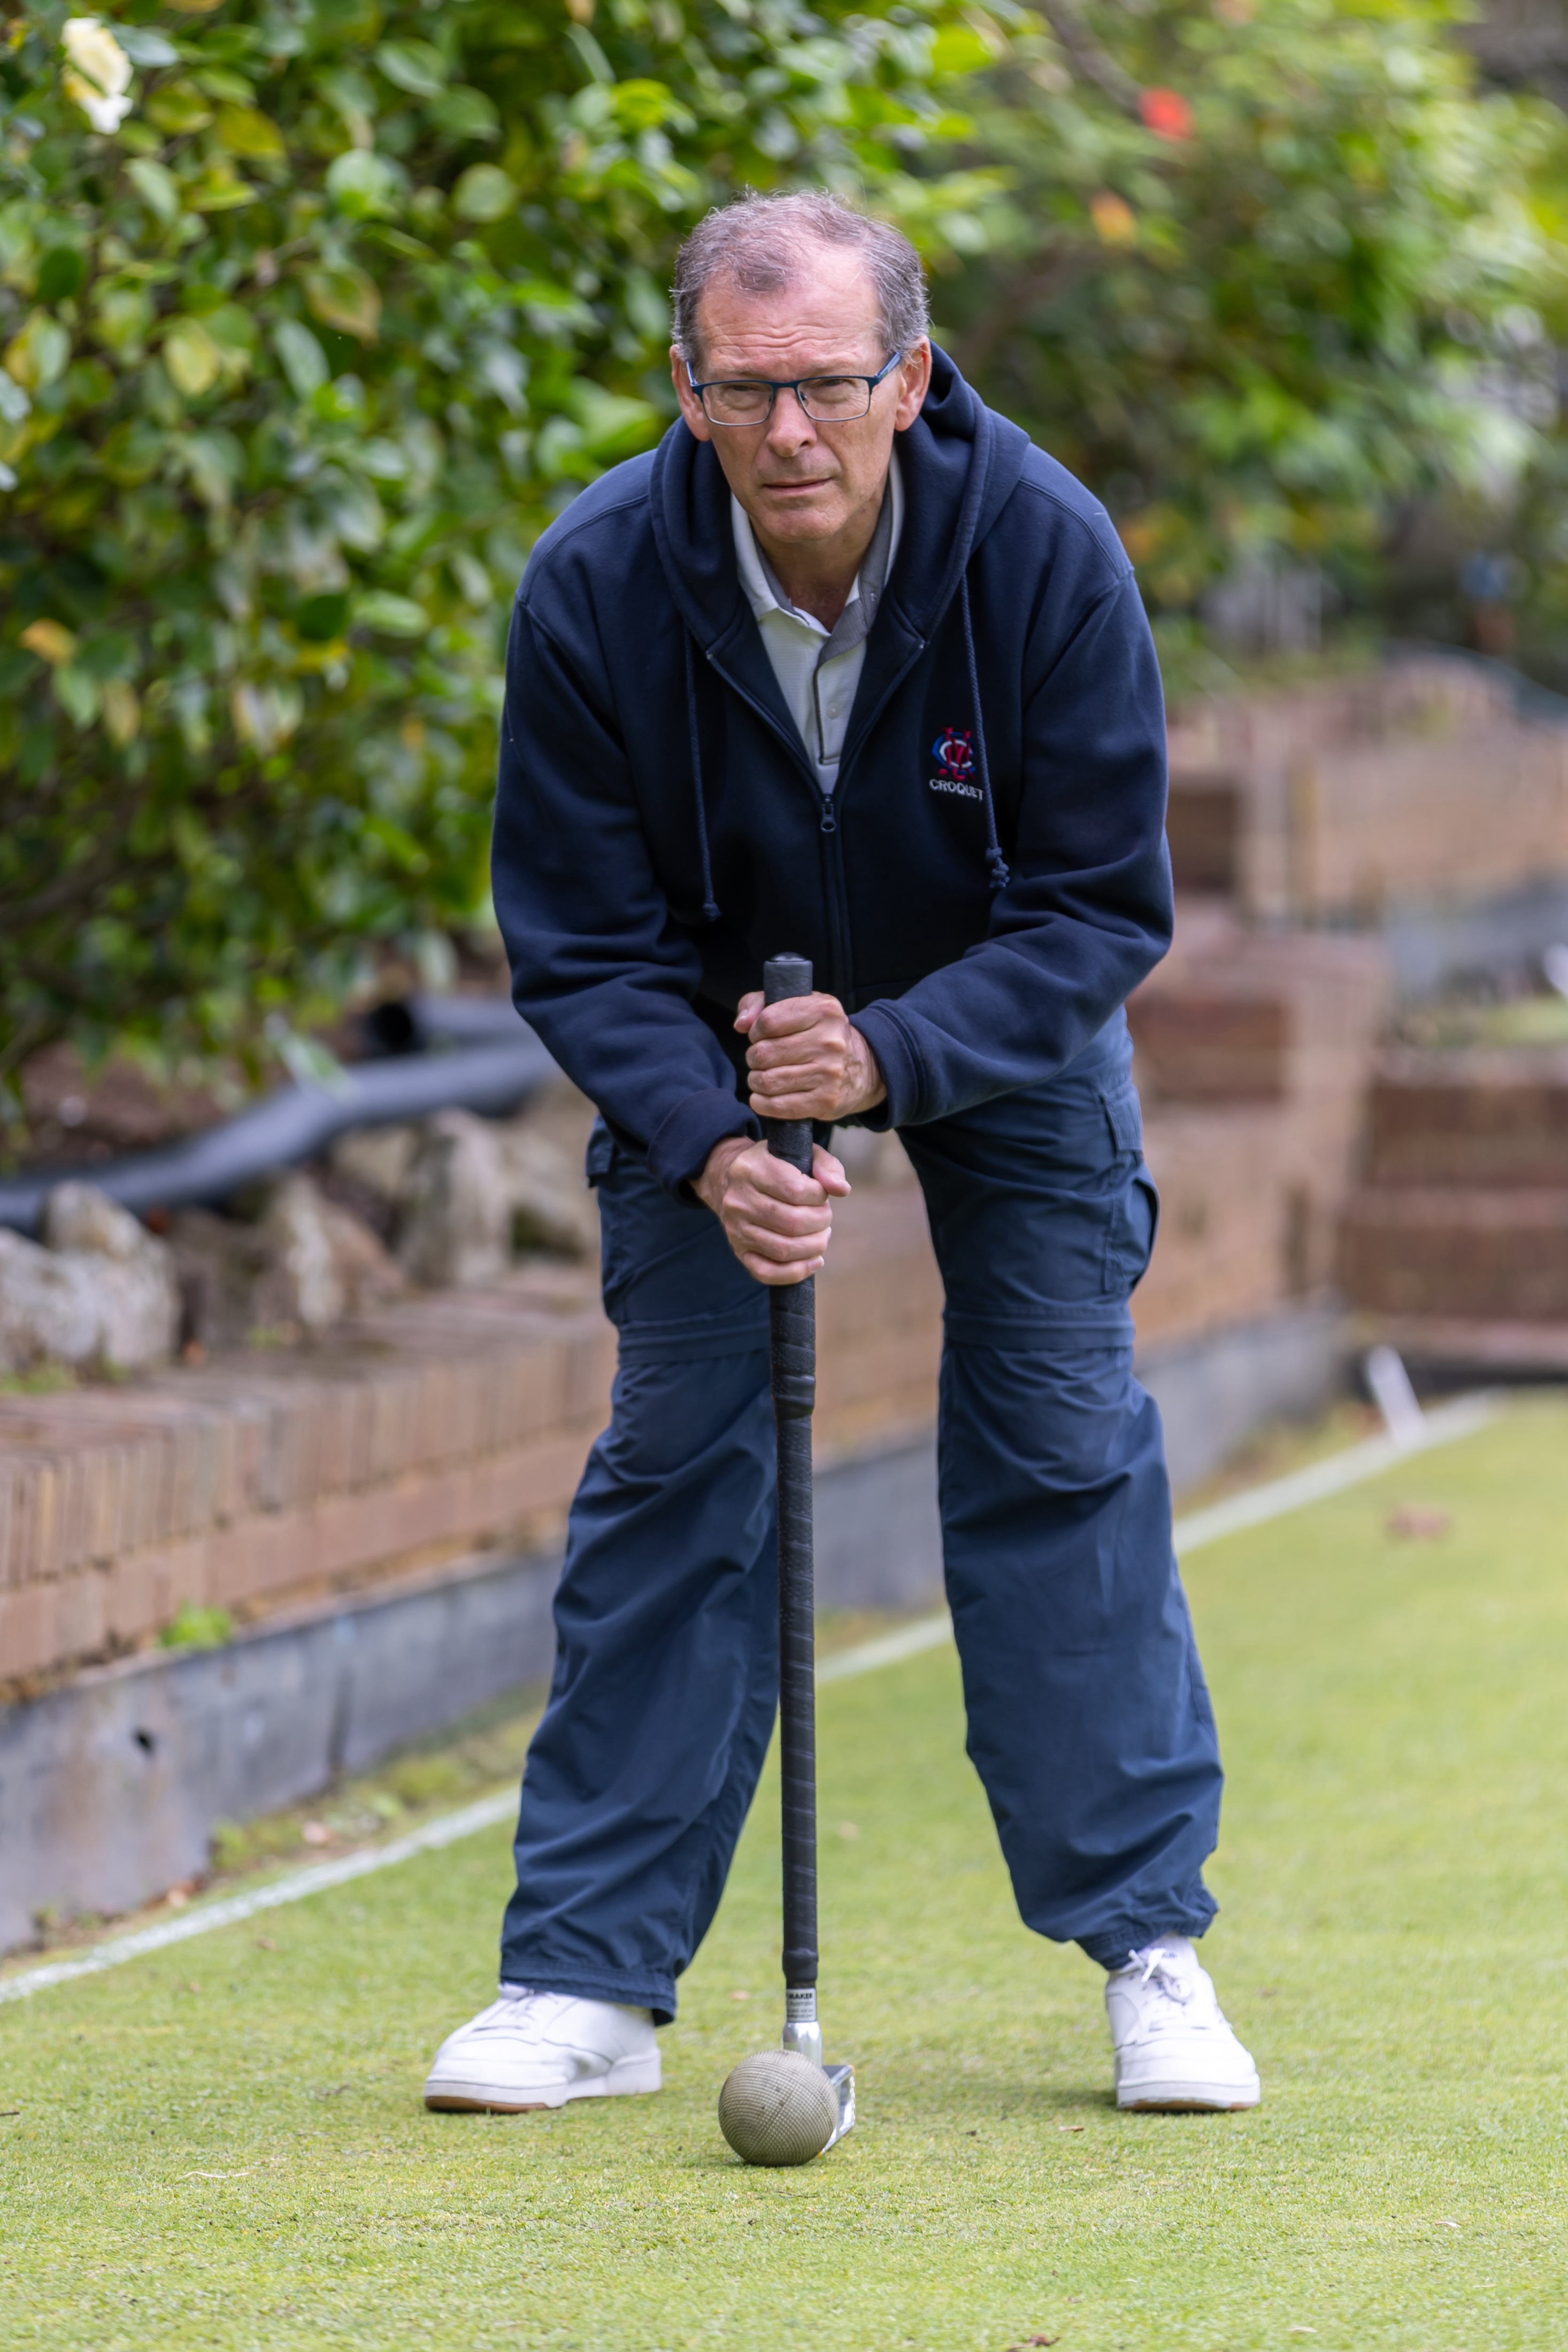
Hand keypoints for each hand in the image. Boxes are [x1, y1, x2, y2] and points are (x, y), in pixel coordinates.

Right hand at [694, 1135, 850, 1285]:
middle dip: (820, 1223)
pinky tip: (814, 1261)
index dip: (819, 1197)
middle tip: (825, 1218)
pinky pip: (766, 1273)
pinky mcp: (739, 1251)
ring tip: (821, 1236)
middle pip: (792, 1223)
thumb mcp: (801, 1154)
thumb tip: (841, 1189)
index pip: (795, 1190)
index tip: (821, 1195)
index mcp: (752, 1169)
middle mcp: (739, 1200)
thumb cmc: (776, 1167)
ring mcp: (736, 1229)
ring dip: (814, 1247)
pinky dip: (796, 1272)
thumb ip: (827, 1166)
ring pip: (783, 1250)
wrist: (731, 1179)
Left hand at [734, 990, 886, 1121]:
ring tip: (762, 1077)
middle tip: (761, 1059)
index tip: (761, 1036)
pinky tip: (763, 1097)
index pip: (768, 1021)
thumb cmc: (820, 1034)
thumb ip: (760, 1004)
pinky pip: (778, 1106)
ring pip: (767, 1081)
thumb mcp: (799, 1006)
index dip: (755, 1031)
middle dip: (753, 1058)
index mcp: (824, 1010)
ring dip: (756, 1081)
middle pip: (764, 1053)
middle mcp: (830, 1041)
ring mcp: (830, 1073)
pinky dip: (761, 1103)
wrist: (863, 1068)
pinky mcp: (826, 1101)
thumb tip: (741, 1024)